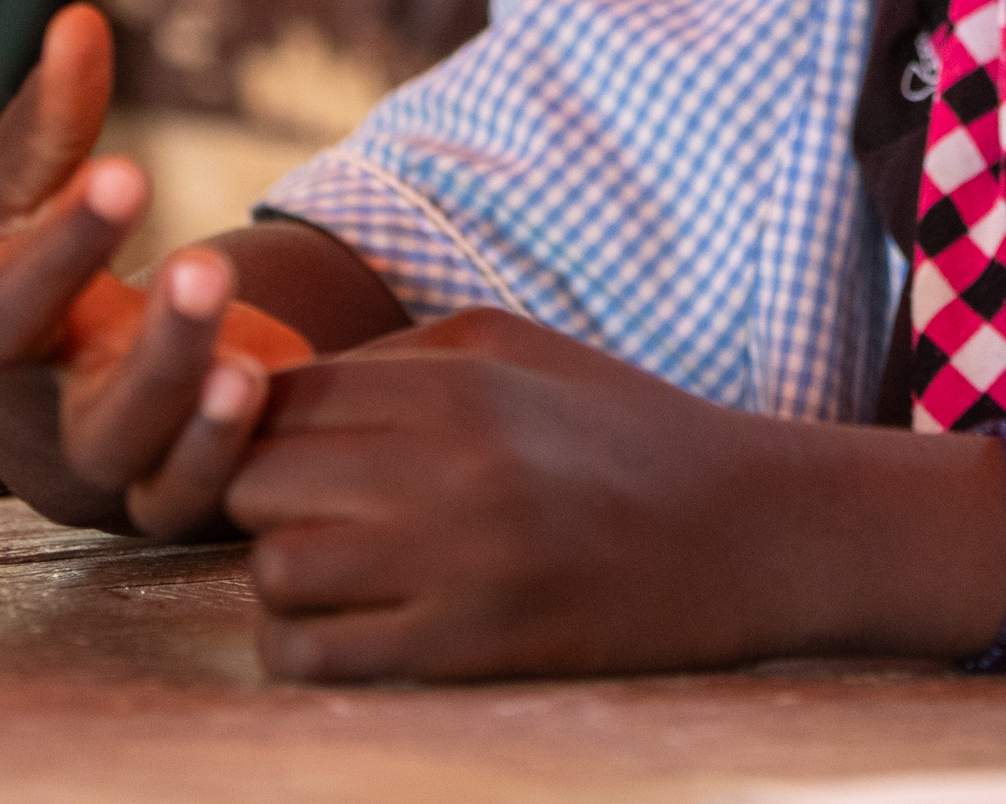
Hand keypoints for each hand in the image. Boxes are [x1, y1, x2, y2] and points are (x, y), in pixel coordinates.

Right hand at [0, 3, 311, 535]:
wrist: (58, 399)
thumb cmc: (40, 276)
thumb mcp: (28, 204)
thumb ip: (51, 122)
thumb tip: (79, 19)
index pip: (16, 300)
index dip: (67, 241)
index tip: (127, 171)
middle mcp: (44, 415)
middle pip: (89, 399)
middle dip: (155, 341)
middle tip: (208, 266)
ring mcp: (106, 467)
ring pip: (144, 458)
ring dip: (195, 407)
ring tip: (244, 359)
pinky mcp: (163, 501)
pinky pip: (190, 500)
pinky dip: (222, 456)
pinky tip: (261, 392)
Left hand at [224, 310, 875, 679]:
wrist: (748, 532)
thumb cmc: (624, 431)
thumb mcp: (518, 351)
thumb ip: (398, 359)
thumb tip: (271, 390)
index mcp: (458, 380)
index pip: (280, 397)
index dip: (265, 428)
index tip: (296, 456)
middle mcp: (447, 460)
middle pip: (257, 479)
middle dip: (268, 503)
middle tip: (315, 518)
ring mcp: (457, 558)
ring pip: (275, 568)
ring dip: (289, 578)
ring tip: (341, 577)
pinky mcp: (471, 646)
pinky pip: (316, 654)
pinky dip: (308, 649)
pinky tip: (353, 634)